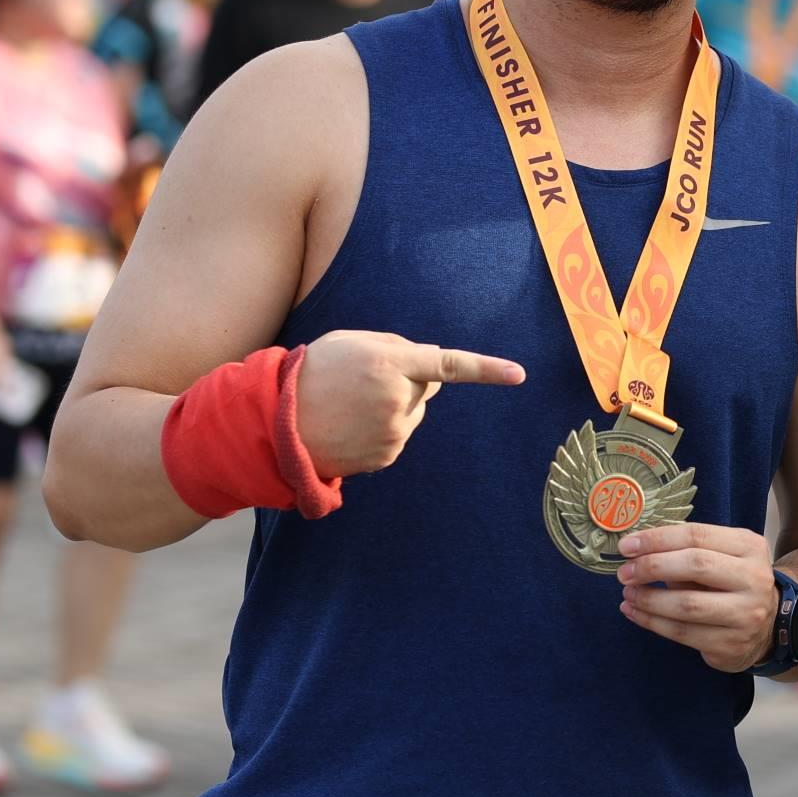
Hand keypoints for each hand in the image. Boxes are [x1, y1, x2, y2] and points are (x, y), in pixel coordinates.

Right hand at [295, 329, 522, 478]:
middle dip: (407, 380)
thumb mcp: (352, 341)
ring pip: (413, 412)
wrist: (278, 422)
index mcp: (390, 364)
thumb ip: (396, 346)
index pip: (449, 365)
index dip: (487, 370)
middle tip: (363, 380)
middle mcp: (397, 399)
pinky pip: (399, 434)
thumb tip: (434, 362)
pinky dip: (383, 429)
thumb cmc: (314, 372)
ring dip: (394, 406)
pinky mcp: (388, 455)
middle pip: (426, 386)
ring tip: (351, 404)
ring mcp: (394, 431)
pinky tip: (352, 425)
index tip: (519, 374)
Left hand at [615, 523, 779, 671]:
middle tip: (624, 572)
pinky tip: (635, 613)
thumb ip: (687, 551)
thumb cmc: (732, 584)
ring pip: (687, 605)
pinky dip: (652, 622)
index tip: (627, 546)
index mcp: (750, 547)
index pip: (698, 536)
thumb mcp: (722, 557)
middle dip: (652, 567)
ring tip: (628, 594)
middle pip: (696, 565)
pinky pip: (683, 633)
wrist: (766, 628)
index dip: (657, 539)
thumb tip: (637, 550)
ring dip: (649, 598)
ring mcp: (746, 614)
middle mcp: (754, 579)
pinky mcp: (731, 644)